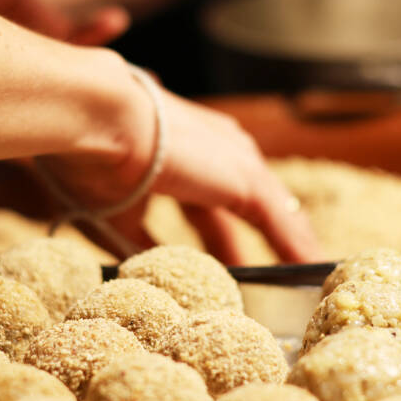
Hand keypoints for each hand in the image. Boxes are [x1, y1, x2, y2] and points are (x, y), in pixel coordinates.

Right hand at [37, 80, 324, 263]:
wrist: (94, 120)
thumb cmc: (88, 159)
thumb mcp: (115, 215)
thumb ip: (136, 245)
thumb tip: (144, 275)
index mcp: (179, 154)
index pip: (209, 204)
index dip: (220, 239)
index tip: (225, 269)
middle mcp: (211, 150)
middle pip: (244, 205)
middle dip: (255, 243)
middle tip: (272, 280)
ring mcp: (231, 159)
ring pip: (269, 210)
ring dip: (285, 246)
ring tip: (303, 278)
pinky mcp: (244, 176)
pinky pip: (279, 221)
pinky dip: (295, 247)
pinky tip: (311, 270)